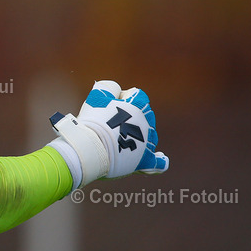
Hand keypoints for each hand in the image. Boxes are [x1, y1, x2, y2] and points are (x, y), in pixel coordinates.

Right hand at [48, 80, 168, 187]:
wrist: (91, 148)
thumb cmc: (93, 122)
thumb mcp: (97, 97)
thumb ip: (108, 88)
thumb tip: (115, 90)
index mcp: (139, 104)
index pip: (137, 96)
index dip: (122, 99)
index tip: (108, 107)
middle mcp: (148, 122)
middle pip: (143, 117)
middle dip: (129, 120)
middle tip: (109, 126)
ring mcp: (148, 142)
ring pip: (149, 137)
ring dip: (139, 138)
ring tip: (121, 143)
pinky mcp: (145, 160)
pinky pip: (157, 161)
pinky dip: (158, 160)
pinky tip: (159, 158)